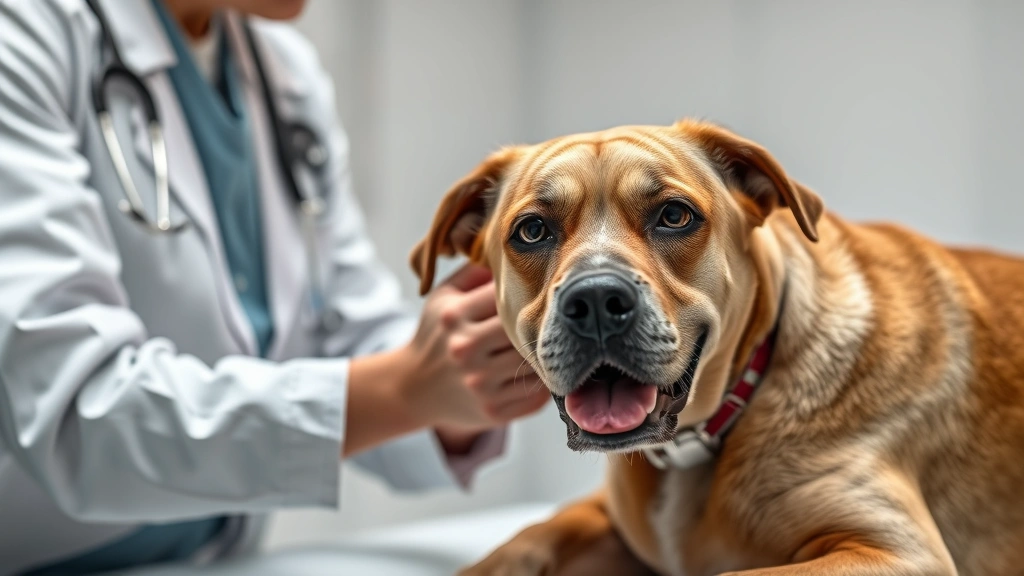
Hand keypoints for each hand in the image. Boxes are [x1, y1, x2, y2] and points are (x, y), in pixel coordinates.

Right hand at [343, 263, 548, 456]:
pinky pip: (537, 394)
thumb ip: (476, 271)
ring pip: (536, 362)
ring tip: (549, 344)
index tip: (541, 291)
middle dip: (541, 324)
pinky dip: (544, 383)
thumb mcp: (444, 296)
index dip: (528, 292)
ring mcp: (480, 384)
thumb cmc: (436, 334)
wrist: (412, 387)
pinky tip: (538, 372)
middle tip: (555, 318)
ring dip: (544, 354)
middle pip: (525, 330)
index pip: (507, 296)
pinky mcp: (493, 412)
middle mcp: (465, 350)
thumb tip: (514, 253)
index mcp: (455, 316)